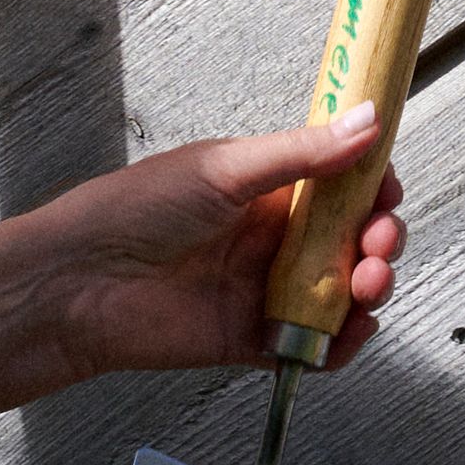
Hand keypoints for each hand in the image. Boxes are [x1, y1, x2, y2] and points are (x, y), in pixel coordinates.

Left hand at [0, 107, 411, 412]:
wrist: (77, 284)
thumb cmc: (134, 211)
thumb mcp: (225, 169)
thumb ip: (302, 154)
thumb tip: (368, 119)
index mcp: (264, 188)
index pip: (337, 184)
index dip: (370, 186)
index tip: (387, 188)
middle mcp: (269, 238)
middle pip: (349, 239)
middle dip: (378, 238)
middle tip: (378, 241)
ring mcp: (263, 289)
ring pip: (340, 291)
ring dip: (369, 286)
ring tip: (367, 282)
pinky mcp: (253, 339)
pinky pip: (313, 345)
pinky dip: (342, 342)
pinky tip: (352, 330)